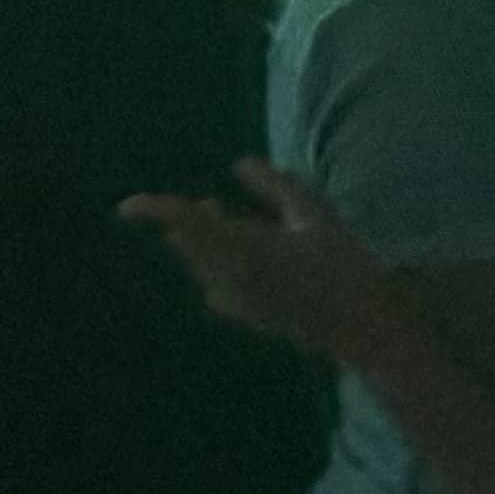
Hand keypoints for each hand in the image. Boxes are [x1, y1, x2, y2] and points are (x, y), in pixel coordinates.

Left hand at [124, 159, 396, 362]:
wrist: (369, 331)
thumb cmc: (346, 268)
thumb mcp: (315, 216)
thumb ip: (275, 185)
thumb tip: (240, 163)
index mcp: (243, 248)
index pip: (184, 224)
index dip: (153, 212)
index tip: (125, 208)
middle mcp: (230, 277)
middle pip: (187, 244)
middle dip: (190, 221)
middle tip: (212, 206)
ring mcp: (238, 303)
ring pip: (200, 265)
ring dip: (205, 243)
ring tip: (232, 227)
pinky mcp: (249, 318)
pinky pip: (216, 286)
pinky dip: (219, 267)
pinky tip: (249, 263)